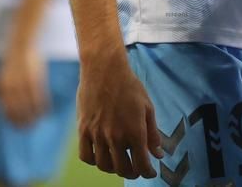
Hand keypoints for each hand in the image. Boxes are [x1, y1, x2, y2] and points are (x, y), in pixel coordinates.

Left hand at [0, 44, 49, 126]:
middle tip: (30, 127)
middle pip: (19, 112)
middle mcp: (10, 87)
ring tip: (38, 121)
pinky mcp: (35, 79)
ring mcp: (23, 83)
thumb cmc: (13, 65)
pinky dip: (43, 107)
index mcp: (1, 88)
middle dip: (25, 123)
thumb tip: (11, 114)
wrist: (21, 45)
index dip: (14, 122)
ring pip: (30, 107)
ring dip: (35, 117)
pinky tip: (45, 111)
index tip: (20, 127)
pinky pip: (40, 99)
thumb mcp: (4, 80)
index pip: (8, 112)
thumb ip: (6, 95)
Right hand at [77, 50, 163, 178]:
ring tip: (119, 162)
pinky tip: (101, 154)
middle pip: (123, 169)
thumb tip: (158, 154)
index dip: (148, 172)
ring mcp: (98, 134)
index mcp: (135, 131)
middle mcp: (116, 136)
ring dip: (114, 168)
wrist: (104, 68)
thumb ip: (153, 134)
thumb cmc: (129, 86)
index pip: (142, 164)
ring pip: (104, 165)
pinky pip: (86, 155)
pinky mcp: (83, 129)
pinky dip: (94, 160)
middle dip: (132, 172)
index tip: (150, 172)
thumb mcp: (148, 107)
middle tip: (136, 168)